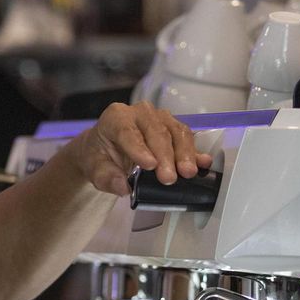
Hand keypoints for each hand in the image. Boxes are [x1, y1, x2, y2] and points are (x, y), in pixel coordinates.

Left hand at [67, 102, 212, 196]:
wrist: (108, 150)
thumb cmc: (101, 156)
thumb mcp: (95, 170)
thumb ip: (107, 177)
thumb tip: (123, 186)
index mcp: (116, 117)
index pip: (128, 131)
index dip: (139, 148)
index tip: (149, 166)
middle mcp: (140, 112)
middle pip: (156, 131)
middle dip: (165, 156)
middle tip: (169, 178)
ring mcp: (160, 117)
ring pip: (175, 131)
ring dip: (184, 153)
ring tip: (187, 173)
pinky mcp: (174, 127)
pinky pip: (186, 137)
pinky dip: (195, 151)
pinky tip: (203, 163)